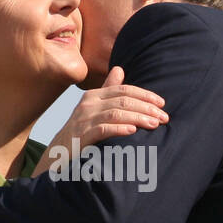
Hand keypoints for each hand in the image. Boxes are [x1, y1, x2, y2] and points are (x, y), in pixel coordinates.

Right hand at [31, 66, 168, 176]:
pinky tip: (133, 131)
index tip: (161, 104)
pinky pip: (103, 129)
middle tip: (164, 117)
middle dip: (146, 108)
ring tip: (154, 124)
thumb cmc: (81, 131)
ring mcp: (84, 120)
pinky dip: (119, 129)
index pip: (124, 90)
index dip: (144, 95)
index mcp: (94, 96)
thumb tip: (120, 69)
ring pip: (116, 113)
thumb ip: (107, 89)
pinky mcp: (81, 136)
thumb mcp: (93, 107)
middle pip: (123, 100)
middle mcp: (88, 104)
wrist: (58, 153)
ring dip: (138, 118)